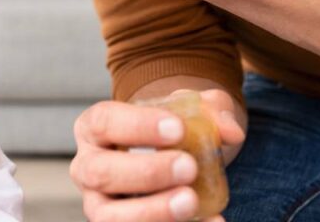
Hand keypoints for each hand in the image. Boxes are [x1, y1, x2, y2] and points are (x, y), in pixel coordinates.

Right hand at [70, 89, 244, 221]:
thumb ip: (211, 110)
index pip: (104, 121)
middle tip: (188, 167)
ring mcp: (100, 205)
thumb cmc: (174, 131)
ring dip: (150, 211)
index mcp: (95, 128)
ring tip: (190, 201)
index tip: (178, 129)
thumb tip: (230, 131)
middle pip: (100, 172)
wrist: (176, 160)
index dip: (137, 126)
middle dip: (145, 172)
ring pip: (109, 216)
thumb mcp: (193, 111)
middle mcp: (88, 168)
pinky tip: (211, 221)